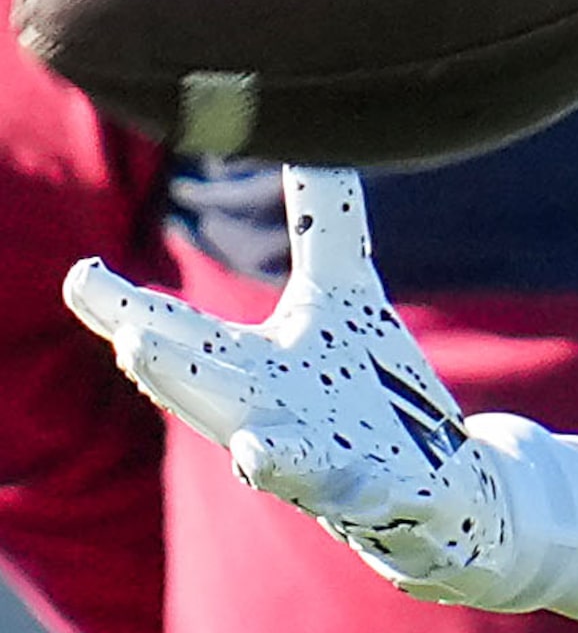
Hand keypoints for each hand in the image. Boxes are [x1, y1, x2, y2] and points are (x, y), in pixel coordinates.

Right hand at [64, 164, 510, 596]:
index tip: (82, 273)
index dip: (127, 307)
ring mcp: (326, 467)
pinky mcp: (389, 496)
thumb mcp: (344, 292)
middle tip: (130, 340)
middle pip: (212, 396)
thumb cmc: (367, 384)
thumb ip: (323, 219)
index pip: (181, 333)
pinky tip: (374, 483)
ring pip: (287, 464)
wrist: (439, 482)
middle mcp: (272, 420)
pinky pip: (374, 498)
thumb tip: (304, 134)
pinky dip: (368, 492)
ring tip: (251, 452)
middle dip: (169, 372)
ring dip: (267, 456)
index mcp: (251, 368)